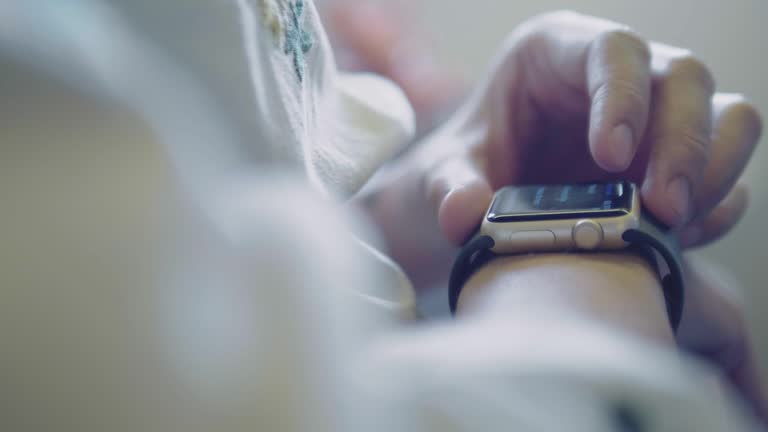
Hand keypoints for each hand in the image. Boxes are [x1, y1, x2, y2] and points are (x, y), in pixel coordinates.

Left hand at [413, 10, 763, 421]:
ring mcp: (653, 117)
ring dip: (712, 173)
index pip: (613, 49)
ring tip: (671, 224)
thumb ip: (448, 189)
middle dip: (683, 144)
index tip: (611, 157)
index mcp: (555, 53)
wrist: (486, 201)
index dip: (622, 96)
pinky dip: (713, 207)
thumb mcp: (443, 174)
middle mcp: (615, 76)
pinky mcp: (673, 162)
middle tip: (661, 208)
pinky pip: (724, 173)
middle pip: (685, 78)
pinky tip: (674, 238)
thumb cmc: (465, 167)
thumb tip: (464, 215)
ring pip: (726, 117)